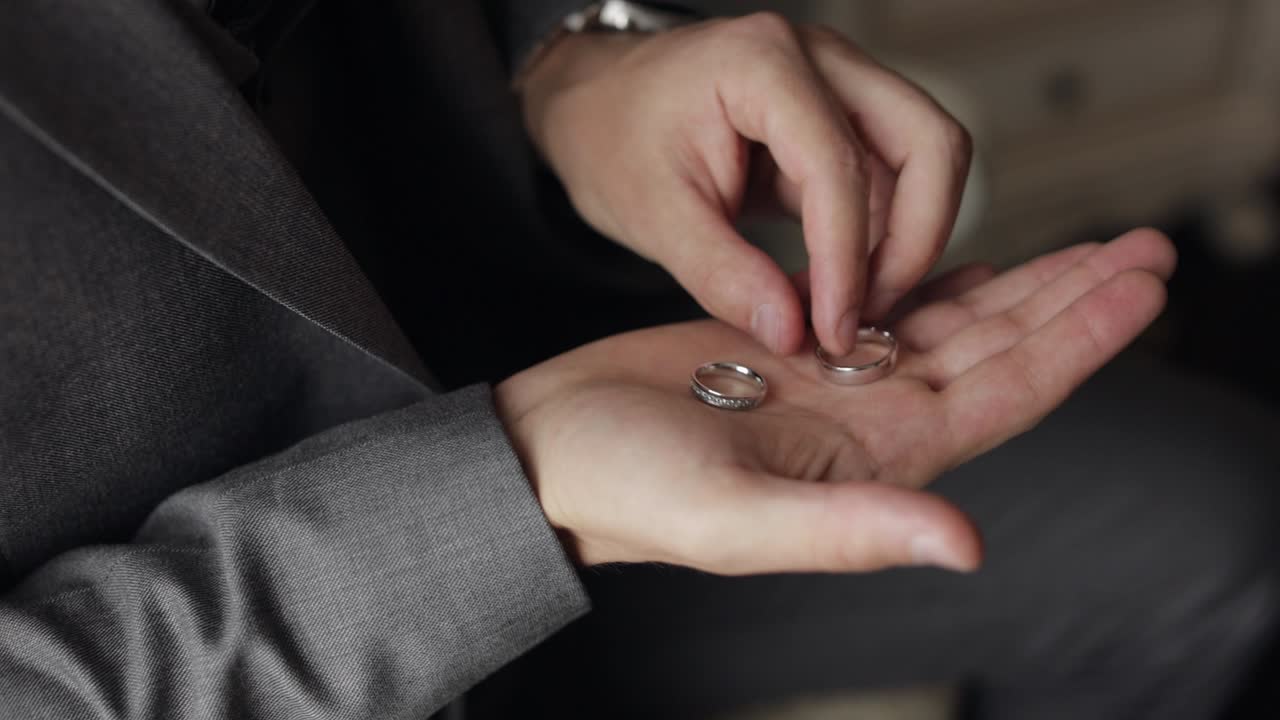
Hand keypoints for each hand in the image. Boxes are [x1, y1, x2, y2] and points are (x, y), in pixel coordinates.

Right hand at [495, 229, 1173, 573]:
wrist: (552, 450)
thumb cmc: (623, 488)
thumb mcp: (731, 520)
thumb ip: (847, 530)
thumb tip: (966, 547)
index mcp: (870, 459)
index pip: (1004, 394)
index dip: (1079, 340)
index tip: (1139, 286)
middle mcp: (867, 423)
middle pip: (997, 353)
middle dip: (1073, 302)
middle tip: (1145, 248)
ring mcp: (832, 384)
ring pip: (949, 327)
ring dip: (1021, 286)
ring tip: (1084, 248)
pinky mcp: (790, 348)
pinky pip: (883, 309)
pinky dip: (935, 285)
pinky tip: (969, 269)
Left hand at [520, 13, 971, 355]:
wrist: (593, 103)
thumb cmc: (610, 138)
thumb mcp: (652, 215)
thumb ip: (722, 276)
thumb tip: (793, 333)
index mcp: (763, 63)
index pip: (840, 166)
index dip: (848, 261)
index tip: (834, 331)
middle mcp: (819, 59)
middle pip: (928, 143)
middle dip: (914, 241)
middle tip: (866, 316)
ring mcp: (837, 83)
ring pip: (922, 162)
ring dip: (898, 244)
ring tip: (838, 310)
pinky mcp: (838, 119)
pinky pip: (891, 178)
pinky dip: (876, 238)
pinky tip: (830, 288)